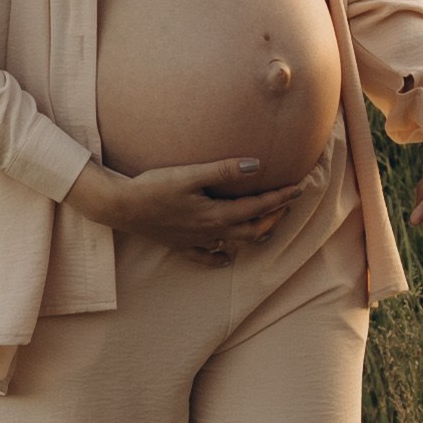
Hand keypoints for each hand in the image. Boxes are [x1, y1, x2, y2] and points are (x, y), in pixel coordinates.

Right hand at [66, 154, 309, 253]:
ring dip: (255, 234)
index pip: (258, 206)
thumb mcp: (189, 174)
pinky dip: (221, 256)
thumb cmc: (154, 187)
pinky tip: (226, 257)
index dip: (281, 197)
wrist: (122, 207)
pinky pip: (207, 256)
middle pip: (253, 230)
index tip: (300, 186)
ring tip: (268, 225)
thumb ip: (224, 170)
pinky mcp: (182, 245)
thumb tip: (256, 165)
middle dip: (274, 216)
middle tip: (289, 203)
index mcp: (217, 214)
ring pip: (235, 243)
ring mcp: (197, 241)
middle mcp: (211, 231)